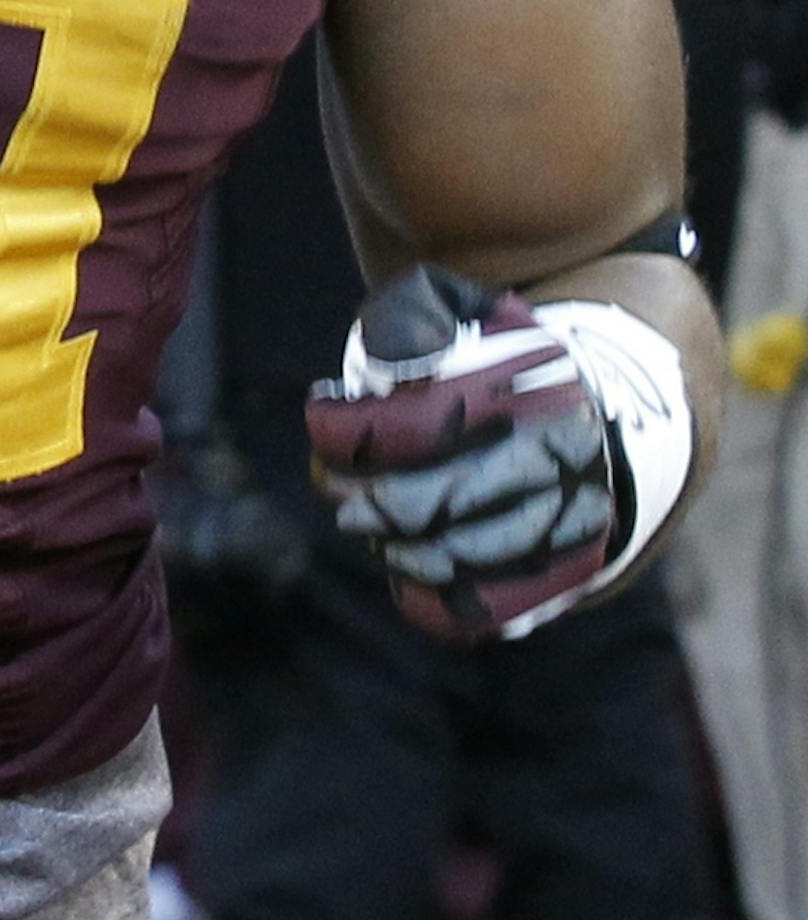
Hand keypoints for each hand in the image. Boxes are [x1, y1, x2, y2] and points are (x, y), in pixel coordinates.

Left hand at [304, 267, 618, 640]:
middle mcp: (559, 460)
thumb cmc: (501, 365)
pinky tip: (406, 564)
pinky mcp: (564, 578)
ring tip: (369, 522)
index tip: (324, 413)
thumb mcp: (461, 310)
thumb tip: (394, 368)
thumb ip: (411, 314)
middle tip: (336, 487)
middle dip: (359, 498)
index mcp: (530, 386)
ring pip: (448, 563)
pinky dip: (426, 594)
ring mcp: (567, 525)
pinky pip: (479, 610)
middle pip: (424, 504)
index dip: (345, 429)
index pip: (412, 425)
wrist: (594, 425)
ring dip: (389, 547)